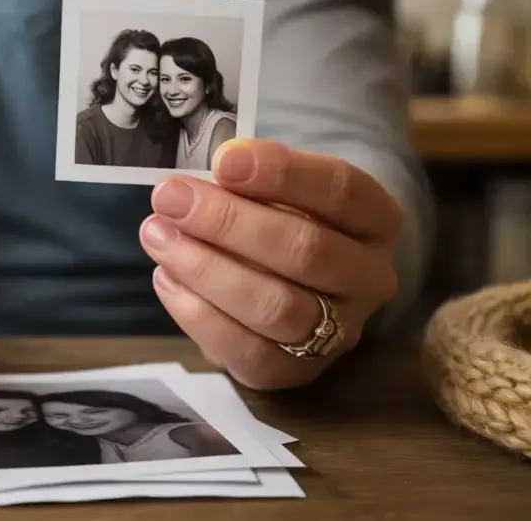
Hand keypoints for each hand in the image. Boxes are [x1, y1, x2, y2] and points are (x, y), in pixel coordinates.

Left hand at [139, 139, 402, 389]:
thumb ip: (253, 181)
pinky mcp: (298, 372)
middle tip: (170, 197)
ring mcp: (340, 332)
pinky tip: (165, 277)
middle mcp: (370, 278)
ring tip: (157, 236)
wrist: (295, 289)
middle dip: (228, 221)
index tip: (223, 160)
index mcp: (376, 220)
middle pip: (305, 250)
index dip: (281, 173)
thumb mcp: (280, 190)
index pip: (341, 190)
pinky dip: (198, 313)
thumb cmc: (283, 221)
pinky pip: (247, 350)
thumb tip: (211, 175)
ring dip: (206, 269)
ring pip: (276, 306)